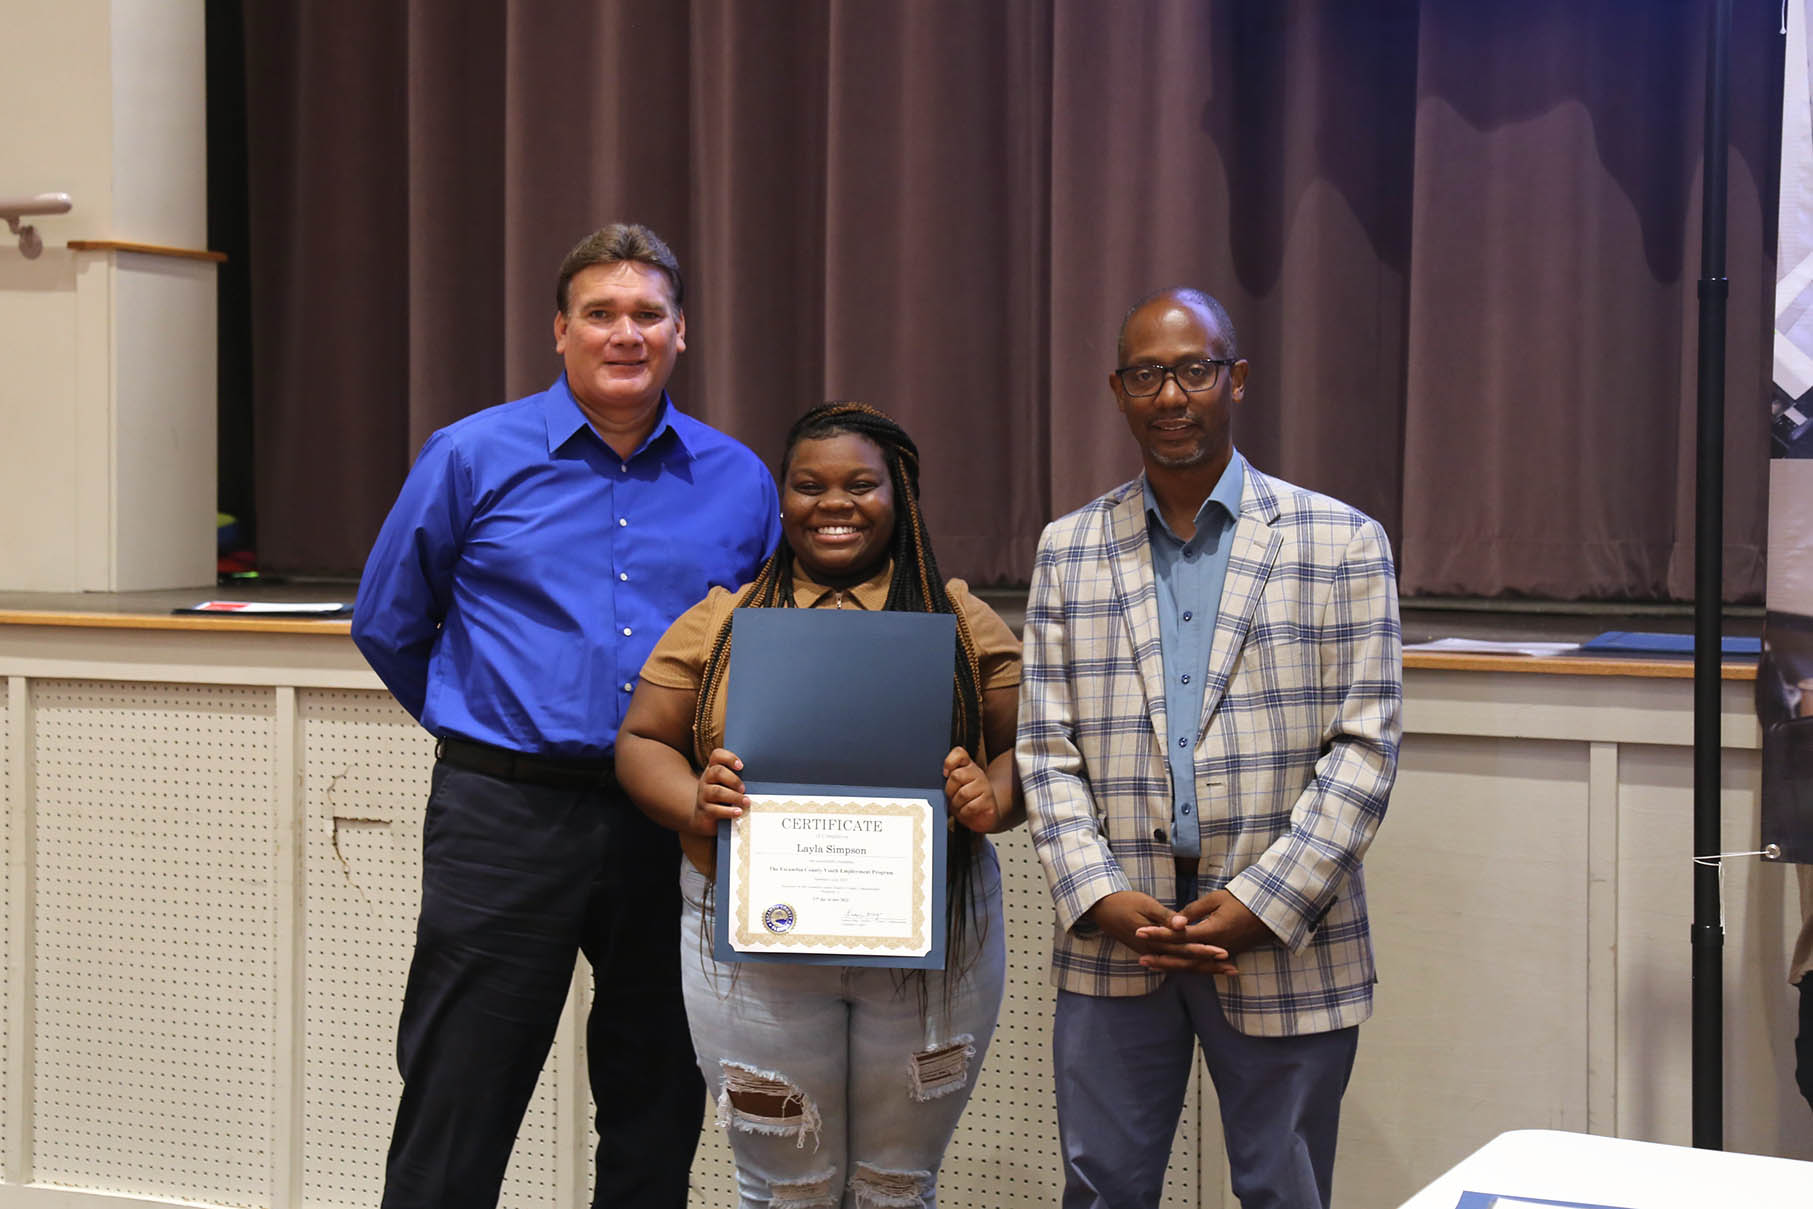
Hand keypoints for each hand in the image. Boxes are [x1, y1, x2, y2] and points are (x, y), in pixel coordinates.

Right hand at [691, 748, 747, 835]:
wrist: (705, 817)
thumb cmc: (724, 797)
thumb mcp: (729, 785)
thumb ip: (741, 778)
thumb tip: (765, 776)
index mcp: (714, 769)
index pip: (717, 755)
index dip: (729, 758)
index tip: (741, 766)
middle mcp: (707, 779)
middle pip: (717, 772)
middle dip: (733, 780)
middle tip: (744, 789)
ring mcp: (704, 795)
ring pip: (716, 791)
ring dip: (734, 796)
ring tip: (746, 802)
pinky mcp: (705, 810)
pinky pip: (715, 809)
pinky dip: (728, 811)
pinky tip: (739, 812)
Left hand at [944, 746, 1005, 832]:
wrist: (984, 814)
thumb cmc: (966, 799)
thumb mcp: (954, 786)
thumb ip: (948, 778)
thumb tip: (942, 774)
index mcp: (967, 766)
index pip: (959, 753)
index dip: (949, 762)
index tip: (945, 774)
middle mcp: (977, 774)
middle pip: (957, 776)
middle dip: (950, 791)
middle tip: (952, 797)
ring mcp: (985, 787)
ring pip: (963, 793)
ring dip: (956, 804)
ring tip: (959, 806)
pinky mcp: (989, 802)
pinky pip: (971, 807)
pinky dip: (964, 812)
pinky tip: (966, 812)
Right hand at [1083, 890, 1227, 965]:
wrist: (1101, 909)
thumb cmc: (1123, 902)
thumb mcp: (1144, 904)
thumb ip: (1165, 916)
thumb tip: (1183, 925)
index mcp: (1154, 939)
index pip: (1184, 948)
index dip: (1205, 951)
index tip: (1224, 953)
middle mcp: (1154, 951)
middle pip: (1186, 962)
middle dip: (1210, 966)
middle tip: (1233, 969)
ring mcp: (1151, 953)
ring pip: (1181, 966)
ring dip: (1203, 968)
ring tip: (1224, 970)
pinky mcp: (1150, 951)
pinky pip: (1173, 963)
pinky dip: (1190, 965)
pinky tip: (1202, 967)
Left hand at [1134, 888, 1271, 974]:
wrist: (1271, 912)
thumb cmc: (1243, 900)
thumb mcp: (1217, 899)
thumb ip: (1193, 910)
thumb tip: (1174, 921)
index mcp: (1212, 931)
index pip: (1179, 936)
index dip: (1158, 934)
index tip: (1140, 932)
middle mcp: (1216, 947)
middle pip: (1183, 957)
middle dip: (1161, 958)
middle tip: (1140, 959)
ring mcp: (1222, 953)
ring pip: (1192, 965)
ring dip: (1171, 965)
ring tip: (1150, 964)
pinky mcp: (1226, 954)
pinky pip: (1202, 965)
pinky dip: (1186, 967)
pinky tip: (1173, 966)